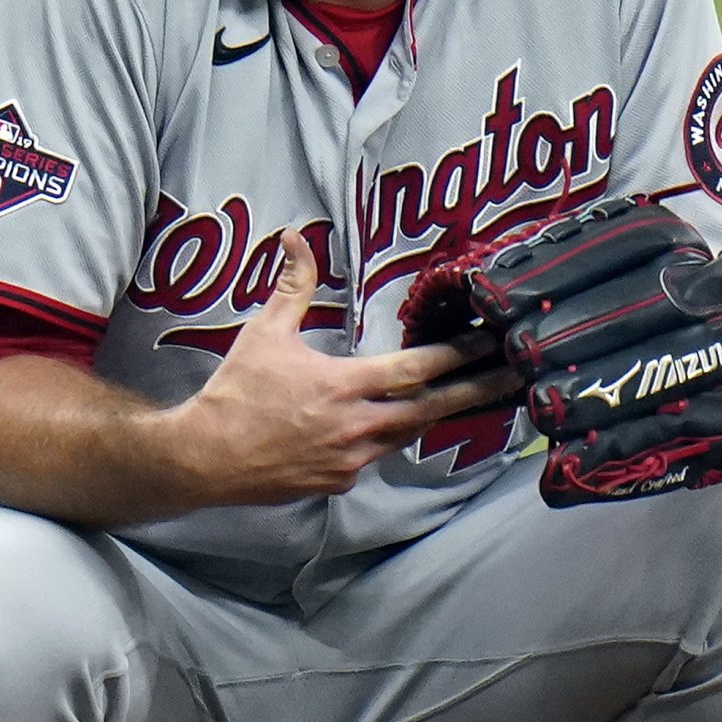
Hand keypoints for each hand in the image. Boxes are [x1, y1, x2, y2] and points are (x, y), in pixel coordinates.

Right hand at [160, 233, 522, 505]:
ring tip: (463, 397)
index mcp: (345, 386)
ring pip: (406, 435)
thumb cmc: (234, 392)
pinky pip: (372, 458)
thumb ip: (292, 286)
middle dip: (478, 390)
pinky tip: (381, 427)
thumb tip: (295, 239)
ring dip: (432, 414)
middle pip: (433, 408)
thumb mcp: (264, 332)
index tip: (491, 340)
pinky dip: (382, 439)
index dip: (459, 353)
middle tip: (516, 377)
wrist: (204, 458)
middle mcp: (358, 427)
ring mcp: (351, 460)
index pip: (418, 368)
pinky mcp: (337, 483)